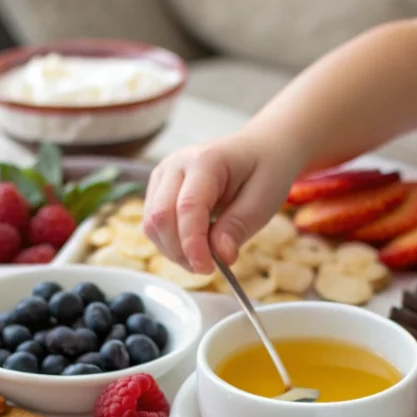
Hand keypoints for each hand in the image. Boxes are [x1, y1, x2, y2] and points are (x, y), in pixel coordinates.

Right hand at [143, 132, 303, 273]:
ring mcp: (163, 175)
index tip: (208, 269)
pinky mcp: (158, 188)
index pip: (187, 208)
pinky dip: (170, 243)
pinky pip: (153, 224)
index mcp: (205, 160)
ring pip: (151, 224)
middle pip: (160, 217)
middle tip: (209, 267)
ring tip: (204, 257)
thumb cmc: (265, 170)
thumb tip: (220, 256)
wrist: (260, 148)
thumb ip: (238, 227)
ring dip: (173, 250)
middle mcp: (176, 164)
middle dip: (181, 251)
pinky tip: (194, 245)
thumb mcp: (264, 200)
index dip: (193, 244)